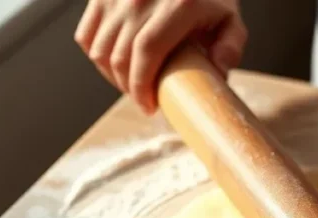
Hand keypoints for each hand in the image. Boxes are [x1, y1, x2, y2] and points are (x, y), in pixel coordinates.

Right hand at [75, 0, 246, 113]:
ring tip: (133, 86)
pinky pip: (86, 36)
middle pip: (120, 55)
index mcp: (177, 4)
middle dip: (129, 88)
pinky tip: (116, 68)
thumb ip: (231, 45)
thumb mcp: (230, 20)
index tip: (149, 107)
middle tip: (145, 101)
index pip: (147, 50)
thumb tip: (219, 70)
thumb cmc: (208, 0)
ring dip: (113, 76)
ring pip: (99, 50)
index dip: (142, 85)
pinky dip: (97, 58)